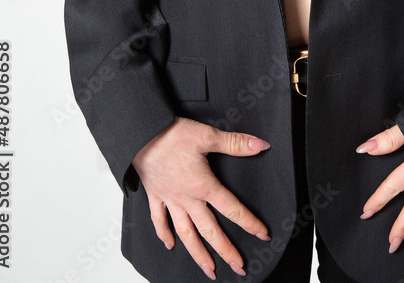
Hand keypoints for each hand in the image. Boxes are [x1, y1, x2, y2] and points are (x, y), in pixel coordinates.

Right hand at [132, 116, 272, 279]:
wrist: (141, 134)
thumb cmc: (172, 135)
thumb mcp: (208, 135)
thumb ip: (236, 143)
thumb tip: (261, 144)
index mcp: (203, 186)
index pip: (232, 209)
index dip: (249, 222)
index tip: (262, 235)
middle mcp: (187, 198)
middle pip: (210, 230)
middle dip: (226, 251)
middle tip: (238, 267)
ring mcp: (170, 199)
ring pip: (186, 233)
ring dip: (198, 253)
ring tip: (209, 269)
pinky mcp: (155, 195)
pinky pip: (159, 220)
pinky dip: (164, 234)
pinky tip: (170, 245)